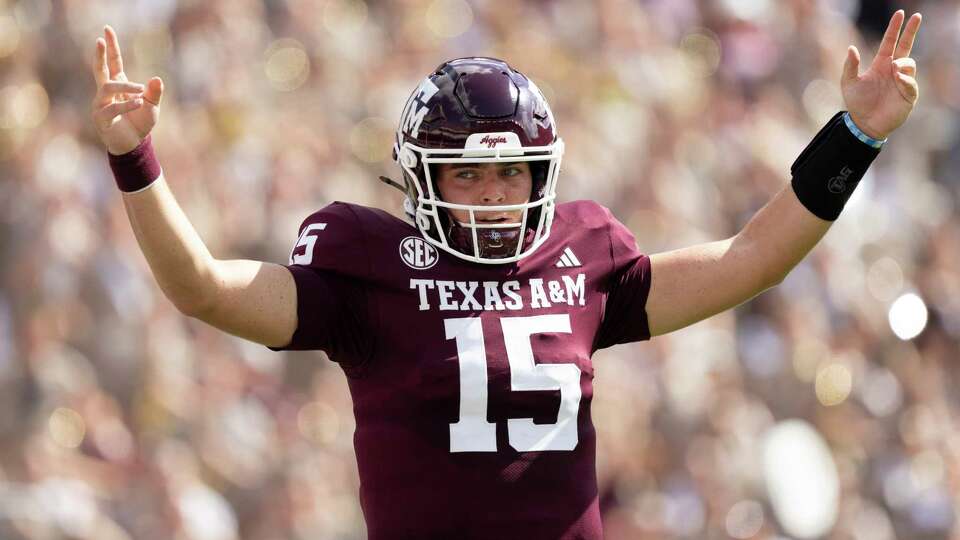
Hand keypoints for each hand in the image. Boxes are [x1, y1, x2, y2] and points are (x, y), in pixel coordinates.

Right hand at [90, 26, 164, 154]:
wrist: (133, 145)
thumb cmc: (140, 123)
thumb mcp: (152, 106)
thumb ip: (154, 93)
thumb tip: (156, 78)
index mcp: (118, 85)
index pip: (113, 62)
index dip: (110, 47)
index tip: (106, 30)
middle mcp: (106, 92)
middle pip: (100, 69)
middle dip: (100, 55)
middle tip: (100, 40)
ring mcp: (101, 105)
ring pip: (108, 88)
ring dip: (125, 87)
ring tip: (140, 91)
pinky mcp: (101, 119)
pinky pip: (112, 109)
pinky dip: (127, 105)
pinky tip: (139, 103)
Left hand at [842, 10, 921, 139]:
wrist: (864, 123)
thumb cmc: (857, 103)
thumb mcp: (849, 82)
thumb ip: (850, 65)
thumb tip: (851, 48)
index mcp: (881, 64)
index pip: (890, 42)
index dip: (895, 28)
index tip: (900, 14)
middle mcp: (894, 69)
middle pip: (906, 46)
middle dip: (911, 31)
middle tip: (917, 16)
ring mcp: (903, 81)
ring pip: (910, 64)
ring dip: (903, 64)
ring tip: (894, 69)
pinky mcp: (909, 95)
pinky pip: (911, 83)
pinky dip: (906, 80)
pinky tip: (898, 79)